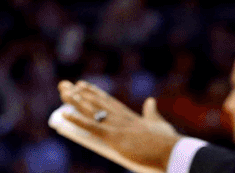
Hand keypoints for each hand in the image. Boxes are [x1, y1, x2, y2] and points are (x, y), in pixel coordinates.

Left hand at [57, 80, 180, 167]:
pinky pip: (91, 127)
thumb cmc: (166, 141)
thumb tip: (150, 100)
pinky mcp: (114, 137)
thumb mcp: (157, 124)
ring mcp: (117, 126)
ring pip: (92, 111)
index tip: (82, 85)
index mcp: (131, 116)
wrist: (170, 149)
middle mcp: (122, 117)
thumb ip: (151, 112)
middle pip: (97, 102)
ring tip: (64, 92)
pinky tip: (65, 114)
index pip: (108, 101)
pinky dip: (77, 121)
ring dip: (76, 102)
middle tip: (66, 85)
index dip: (94, 93)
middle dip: (80, 94)